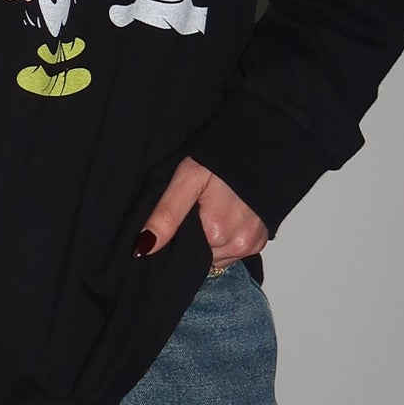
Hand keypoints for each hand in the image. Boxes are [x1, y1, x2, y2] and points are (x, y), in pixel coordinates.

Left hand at [134, 156, 268, 265]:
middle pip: (201, 256)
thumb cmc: (223, 159)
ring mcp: (250, 245)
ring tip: (212, 210)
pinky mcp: (259, 242)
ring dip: (210, 241)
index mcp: (216, 233)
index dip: (177, 238)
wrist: (259, 148)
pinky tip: (225, 216)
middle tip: (198, 208)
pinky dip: (226, 239)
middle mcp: (237, 245)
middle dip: (194, 239)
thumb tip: (144, 247)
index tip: (181, 217)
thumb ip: (166, 215)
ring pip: (216, 256)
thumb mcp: (187, 178)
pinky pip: (233, 250)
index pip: (183, 254)